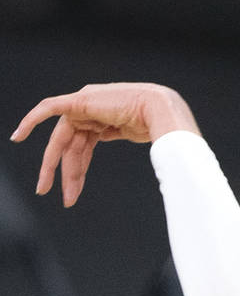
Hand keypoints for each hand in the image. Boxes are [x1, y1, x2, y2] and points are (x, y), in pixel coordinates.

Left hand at [10, 82, 198, 205]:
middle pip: (71, 145)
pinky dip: (31, 120)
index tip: (71, 194)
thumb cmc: (164, 126)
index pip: (85, 145)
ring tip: (49, 188)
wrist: (164, 111)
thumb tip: (145, 162)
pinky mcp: (80, 100)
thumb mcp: (140, 141)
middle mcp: (94, 110)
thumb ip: (127, 146)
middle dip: (63, 172)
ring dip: (54, 164)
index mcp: (108, 118)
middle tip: (53, 195)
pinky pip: (48, 108)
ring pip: (63, 138)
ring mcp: (86, 104)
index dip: (76, 170)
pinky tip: (18, 136)